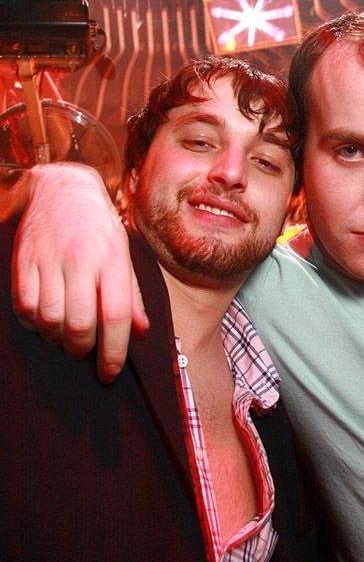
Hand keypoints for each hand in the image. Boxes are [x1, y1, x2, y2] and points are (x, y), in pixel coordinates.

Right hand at [11, 163, 148, 381]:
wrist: (63, 189)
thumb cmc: (99, 229)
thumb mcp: (125, 257)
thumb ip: (132, 296)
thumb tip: (141, 333)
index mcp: (112, 260)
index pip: (115, 315)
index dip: (113, 351)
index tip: (109, 372)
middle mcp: (81, 260)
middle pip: (80, 324)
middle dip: (82, 349)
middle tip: (84, 352)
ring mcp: (49, 261)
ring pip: (50, 321)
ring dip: (58, 339)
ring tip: (66, 335)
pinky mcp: (24, 262)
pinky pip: (25, 308)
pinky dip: (35, 324)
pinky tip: (45, 319)